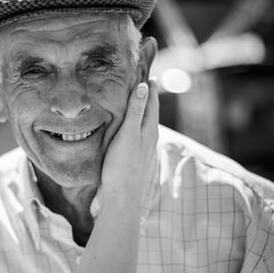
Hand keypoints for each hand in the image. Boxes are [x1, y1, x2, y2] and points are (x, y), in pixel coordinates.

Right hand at [100, 78, 158, 208]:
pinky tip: (124, 128)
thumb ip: (135, 110)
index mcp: (149, 130)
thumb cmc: (122, 165)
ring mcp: (141, 149)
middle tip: (141, 83)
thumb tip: (144, 86)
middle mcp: (148, 138)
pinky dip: (131, 125)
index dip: (150, 89)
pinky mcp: (132, 157)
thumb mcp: (128, 134)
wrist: (120, 197)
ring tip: (131, 101)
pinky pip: (134, 135)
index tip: (149, 75)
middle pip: (149, 113)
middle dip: (146, 98)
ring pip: (142, 124)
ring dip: (138, 112)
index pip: (152, 103)